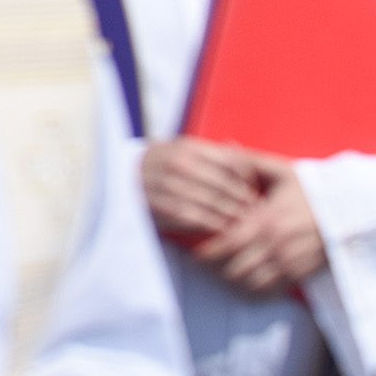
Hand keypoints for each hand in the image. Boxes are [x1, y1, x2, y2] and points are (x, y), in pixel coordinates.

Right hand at [141, 136, 263, 238]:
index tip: (254, 191)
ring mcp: (167, 185)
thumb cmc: (160, 167)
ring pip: (213, 203)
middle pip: (225, 185)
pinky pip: (196, 218)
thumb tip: (239, 149)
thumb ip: (209, 152)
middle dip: (243, 201)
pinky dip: (213, 225)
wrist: (119, 181)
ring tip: (244, 223)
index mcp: (185, 146)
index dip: (246, 179)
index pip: (229, 162)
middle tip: (256, 212)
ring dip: (232, 215)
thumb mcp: (181, 151)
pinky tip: (222, 229)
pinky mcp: (160, 206)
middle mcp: (176, 163)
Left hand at [192, 151, 327, 295]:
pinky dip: (257, 290)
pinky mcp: (302, 273)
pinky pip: (273, 291)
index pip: (228, 243)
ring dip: (236, 281)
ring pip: (252, 284)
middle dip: (218, 269)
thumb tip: (225, 145)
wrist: (353, 209)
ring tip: (225, 272)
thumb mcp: (282, 170)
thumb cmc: (313, 187)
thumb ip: (249, 161)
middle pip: (236, 269)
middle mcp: (276, 244)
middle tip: (207, 264)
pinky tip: (249, 283)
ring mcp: (290, 261)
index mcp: (267, 219)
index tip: (196, 253)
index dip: (208, 252)